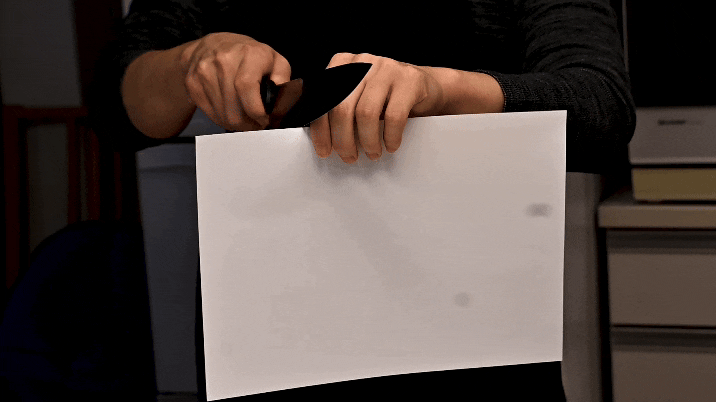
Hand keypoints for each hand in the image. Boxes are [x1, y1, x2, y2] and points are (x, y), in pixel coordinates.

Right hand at [179, 32, 291, 131]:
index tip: (264, 120)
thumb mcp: (275, 61)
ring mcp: (205, 71)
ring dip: (236, 123)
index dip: (256, 111)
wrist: (214, 45)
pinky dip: (222, 119)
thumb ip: (283, 81)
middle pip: (234, 109)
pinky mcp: (192, 82)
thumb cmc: (250, 56)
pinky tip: (230, 111)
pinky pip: (210, 113)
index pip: (246, 87)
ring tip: (244, 118)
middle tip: (256, 124)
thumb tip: (280, 103)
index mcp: (249, 54)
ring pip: (222, 115)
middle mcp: (224, 59)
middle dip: (248, 124)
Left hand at [309, 53, 445, 162]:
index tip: (325, 152)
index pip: (322, 99)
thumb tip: (321, 140)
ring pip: (366, 113)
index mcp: (341, 63)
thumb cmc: (383, 97)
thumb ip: (336, 108)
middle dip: (343, 140)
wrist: (423, 86)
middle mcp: (362, 61)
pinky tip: (391, 145)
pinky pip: (394, 116)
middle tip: (349, 157)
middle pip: (342, 108)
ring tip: (372, 153)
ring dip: (367, 141)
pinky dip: (390, 137)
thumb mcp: (356, 96)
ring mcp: (386, 68)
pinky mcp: (409, 80)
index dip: (321, 130)